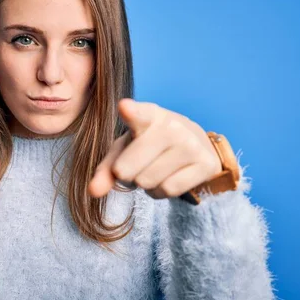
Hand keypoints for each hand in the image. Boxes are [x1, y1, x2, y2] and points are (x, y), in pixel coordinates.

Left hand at [88, 99, 221, 199]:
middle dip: (128, 175)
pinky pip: (169, 190)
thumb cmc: (149, 146)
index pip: (139, 114)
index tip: (125, 108)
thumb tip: (93, 191)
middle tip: (140, 163)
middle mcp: (172, 125)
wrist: (194, 146)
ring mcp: (192, 144)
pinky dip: (161, 192)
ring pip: (148, 182)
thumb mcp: (124, 150)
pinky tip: (168, 177)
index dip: (131, 112)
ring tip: (155, 168)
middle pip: (128, 169)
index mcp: (148, 115)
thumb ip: (105, 169)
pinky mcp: (206, 164)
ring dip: (146, 184)